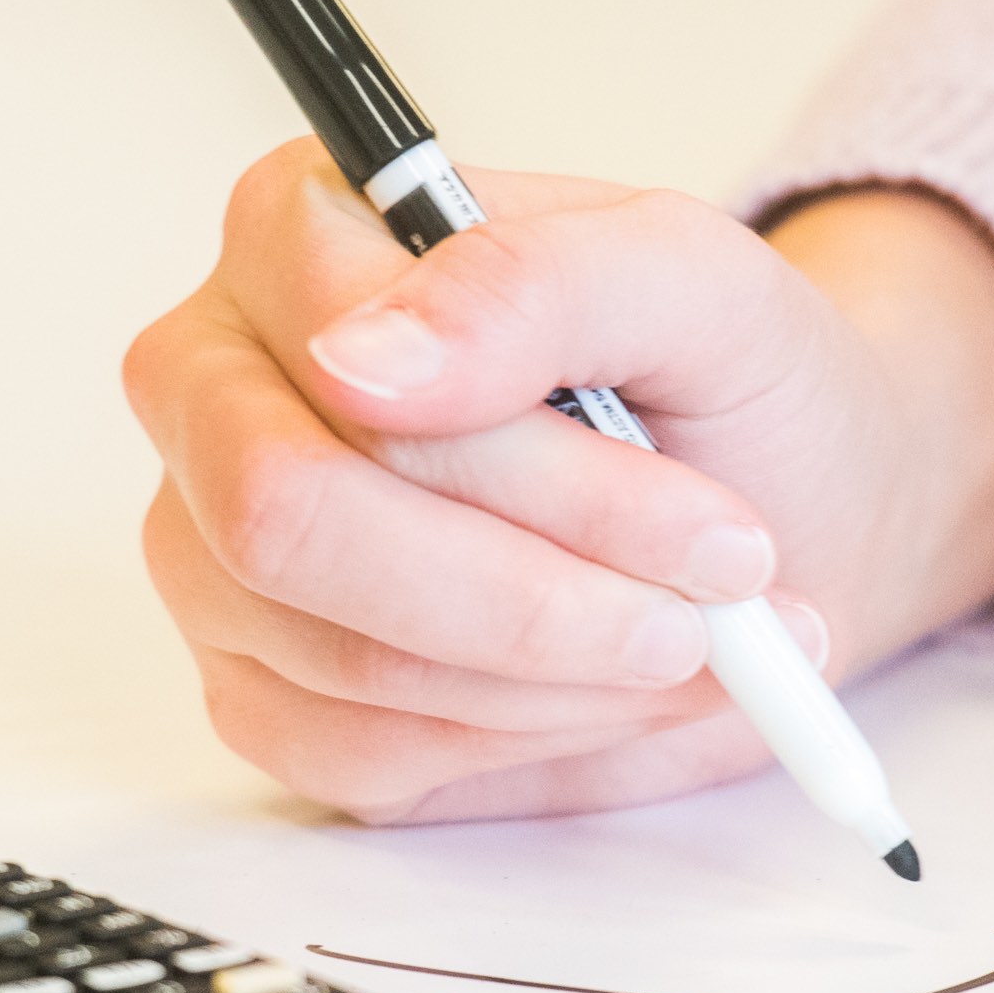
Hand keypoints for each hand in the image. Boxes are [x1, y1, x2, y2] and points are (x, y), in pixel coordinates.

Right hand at [122, 148, 993, 823]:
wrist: (776, 502)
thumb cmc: (719, 373)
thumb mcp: (692, 282)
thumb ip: (537, 284)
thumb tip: (365, 358)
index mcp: (294, 239)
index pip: (337, 367)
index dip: (531, 470)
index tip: (705, 523)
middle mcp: (219, 391)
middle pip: (288, 520)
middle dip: (528, 593)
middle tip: (707, 610)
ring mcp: (217, 553)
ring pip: (342, 654)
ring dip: (557, 672)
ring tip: (697, 637)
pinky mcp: (262, 692)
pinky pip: (357, 752)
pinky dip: (524, 739)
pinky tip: (611, 686)